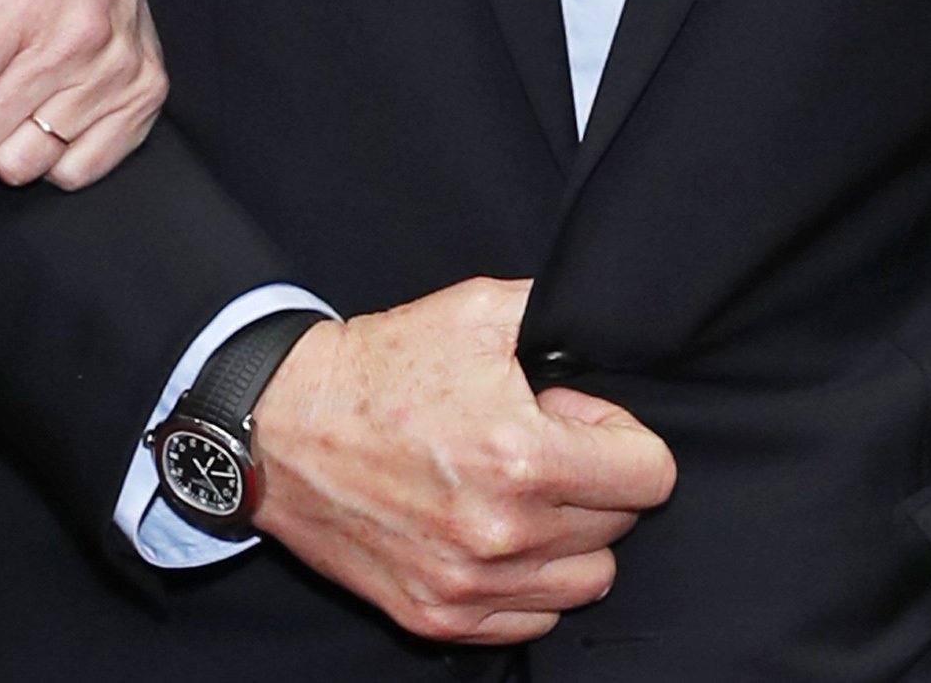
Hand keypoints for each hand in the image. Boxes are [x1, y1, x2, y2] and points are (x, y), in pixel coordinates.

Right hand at [247, 277, 671, 645]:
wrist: (278, 425)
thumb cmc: (374, 369)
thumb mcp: (473, 311)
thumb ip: (557, 318)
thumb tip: (610, 337)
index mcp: (522, 457)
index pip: (652, 475)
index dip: (620, 435)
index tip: (577, 420)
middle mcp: (503, 532)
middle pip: (620, 525)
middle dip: (590, 479)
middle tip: (533, 446)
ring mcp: (470, 584)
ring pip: (588, 579)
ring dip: (568, 537)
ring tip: (518, 495)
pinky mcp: (438, 616)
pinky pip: (534, 619)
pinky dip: (526, 582)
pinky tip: (491, 535)